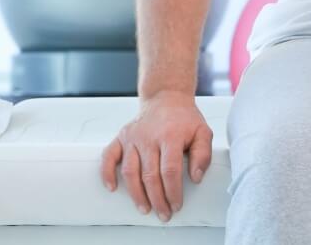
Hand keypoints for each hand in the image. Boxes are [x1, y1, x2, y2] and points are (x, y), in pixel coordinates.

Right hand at [98, 91, 213, 222]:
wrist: (166, 97)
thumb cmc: (184, 119)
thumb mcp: (203, 132)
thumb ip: (203, 155)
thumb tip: (196, 177)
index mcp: (170, 136)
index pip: (170, 171)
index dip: (173, 192)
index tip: (176, 204)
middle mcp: (149, 137)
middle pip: (150, 175)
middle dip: (157, 199)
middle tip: (163, 214)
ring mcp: (133, 137)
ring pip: (130, 171)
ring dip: (136, 194)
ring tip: (144, 208)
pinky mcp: (121, 137)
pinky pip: (109, 156)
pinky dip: (107, 173)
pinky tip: (112, 187)